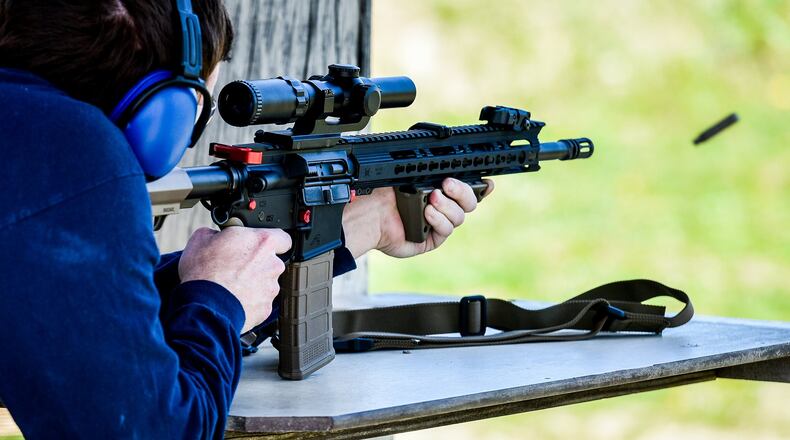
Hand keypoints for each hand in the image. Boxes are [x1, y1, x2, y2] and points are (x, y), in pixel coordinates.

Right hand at [179, 227, 291, 332]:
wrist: (204, 307)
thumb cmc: (204, 273)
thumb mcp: (201, 239)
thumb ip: (216, 233)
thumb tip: (215, 235)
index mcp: (262, 243)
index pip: (283, 238)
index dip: (273, 241)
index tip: (262, 245)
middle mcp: (272, 264)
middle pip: (272, 262)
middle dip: (258, 264)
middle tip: (237, 266)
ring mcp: (271, 288)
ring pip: (266, 283)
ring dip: (253, 283)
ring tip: (231, 286)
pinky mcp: (265, 308)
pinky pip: (260, 301)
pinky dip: (249, 301)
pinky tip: (232, 299)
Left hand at [343, 178, 493, 257]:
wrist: (367, 213)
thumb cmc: (382, 191)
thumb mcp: (407, 172)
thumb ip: (430, 167)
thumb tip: (448, 154)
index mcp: (439, 188)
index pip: (468, 187)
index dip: (481, 186)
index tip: (487, 182)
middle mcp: (441, 207)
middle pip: (470, 202)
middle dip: (463, 191)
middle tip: (447, 184)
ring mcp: (437, 224)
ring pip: (460, 216)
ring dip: (448, 206)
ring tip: (431, 198)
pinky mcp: (430, 240)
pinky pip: (446, 231)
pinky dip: (439, 220)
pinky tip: (427, 214)